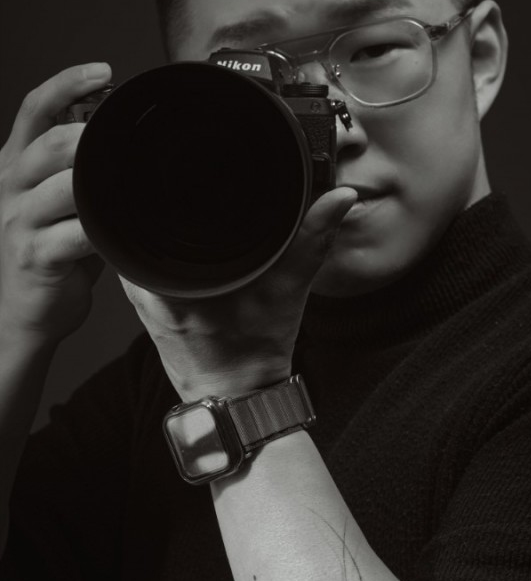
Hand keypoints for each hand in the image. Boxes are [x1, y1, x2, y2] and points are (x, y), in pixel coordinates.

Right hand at [0, 63, 110, 345]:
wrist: (22, 309)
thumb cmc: (50, 249)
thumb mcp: (57, 198)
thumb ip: (77, 165)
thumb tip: (121, 131)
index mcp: (17, 161)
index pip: (35, 107)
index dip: (67, 82)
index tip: (103, 70)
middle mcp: (12, 184)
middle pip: (53, 142)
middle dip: (94, 137)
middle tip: (130, 142)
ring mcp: (19, 220)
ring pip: (65, 186)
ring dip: (103, 183)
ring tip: (135, 183)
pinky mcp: (35, 255)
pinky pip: (75, 233)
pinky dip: (104, 228)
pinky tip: (123, 227)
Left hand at [119, 187, 356, 400]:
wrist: (238, 398)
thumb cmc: (255, 352)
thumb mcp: (289, 289)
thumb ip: (312, 239)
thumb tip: (339, 198)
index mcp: (174, 279)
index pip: (155, 214)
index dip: (173, 190)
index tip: (193, 181)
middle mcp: (148, 287)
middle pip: (145, 223)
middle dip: (171, 206)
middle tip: (197, 199)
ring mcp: (141, 298)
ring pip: (142, 242)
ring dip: (163, 229)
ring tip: (191, 221)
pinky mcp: (144, 306)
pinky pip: (145, 264)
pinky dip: (162, 253)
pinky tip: (184, 251)